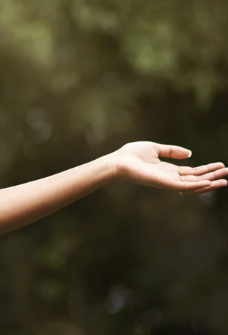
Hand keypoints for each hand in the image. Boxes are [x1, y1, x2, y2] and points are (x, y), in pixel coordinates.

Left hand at [108, 142, 227, 194]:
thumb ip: (172, 151)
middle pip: (196, 178)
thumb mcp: (155, 148)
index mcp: (168, 170)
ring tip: (225, 180)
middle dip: (212, 176)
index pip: (191, 171)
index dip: (206, 169)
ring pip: (193, 184)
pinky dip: (196, 185)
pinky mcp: (163, 183)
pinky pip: (183, 186)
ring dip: (209, 182)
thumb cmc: (130, 155)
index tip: (221, 165)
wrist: (117, 162)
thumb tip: (190, 153)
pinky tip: (208, 182)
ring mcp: (167, 182)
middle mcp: (170, 178)